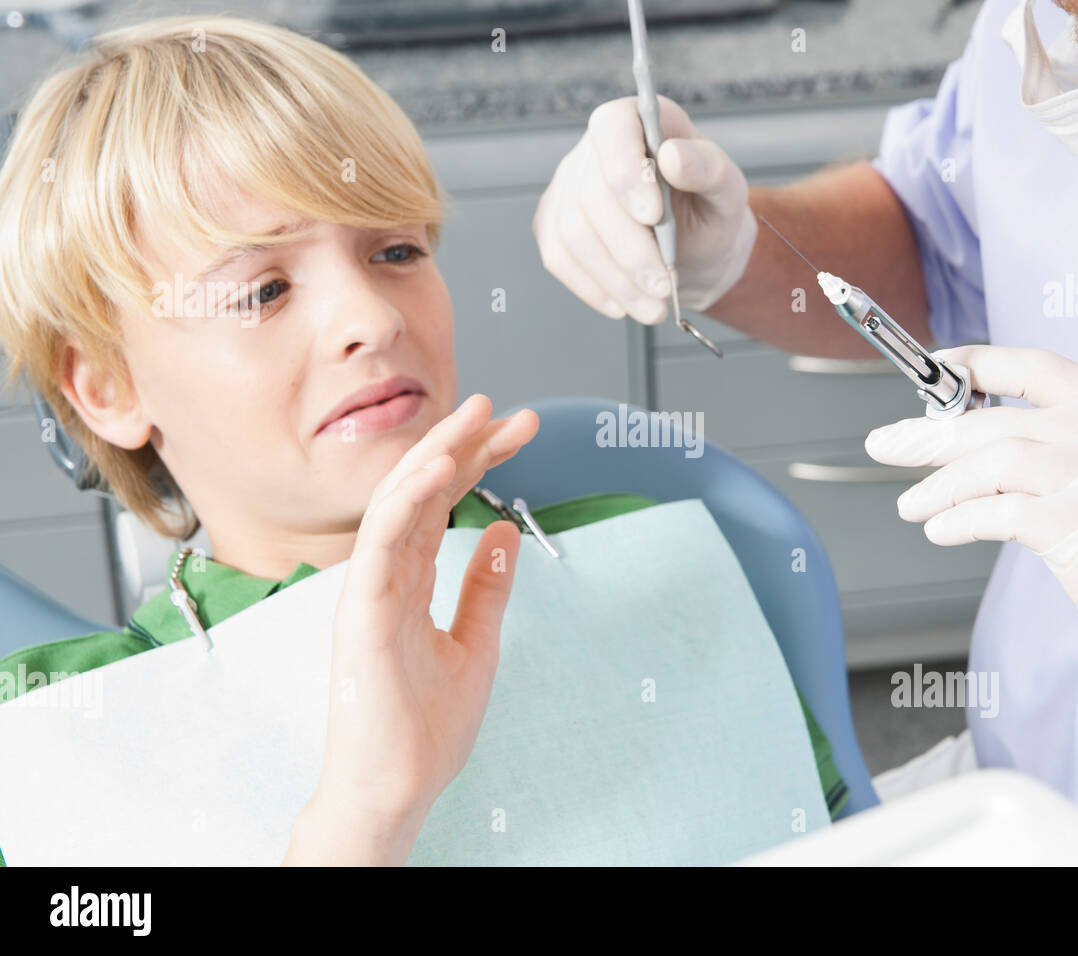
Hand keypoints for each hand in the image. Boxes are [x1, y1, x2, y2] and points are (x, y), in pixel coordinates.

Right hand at [286, 394, 539, 863]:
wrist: (398, 786)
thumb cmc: (426, 726)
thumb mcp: (476, 643)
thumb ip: (485, 587)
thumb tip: (501, 530)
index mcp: (409, 579)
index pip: (442, 503)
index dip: (478, 461)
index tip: (519, 430)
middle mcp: (385, 574)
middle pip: (422, 492)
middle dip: (465, 445)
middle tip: (509, 410)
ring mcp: (369, 589)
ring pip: (397, 502)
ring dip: (437, 453)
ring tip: (478, 416)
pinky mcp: (361, 610)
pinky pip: (381, 539)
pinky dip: (407, 497)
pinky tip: (440, 464)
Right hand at [533, 94, 755, 321]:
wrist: (696, 253)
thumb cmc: (709, 213)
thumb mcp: (728, 191)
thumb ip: (709, 168)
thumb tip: (674, 156)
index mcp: (638, 122)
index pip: (612, 128)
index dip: (625, 171)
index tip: (652, 216)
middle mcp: (595, 150)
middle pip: (591, 195)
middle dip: (629, 249)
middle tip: (663, 286)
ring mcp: (568, 187)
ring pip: (574, 233)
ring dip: (615, 279)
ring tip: (652, 307)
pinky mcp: (555, 226)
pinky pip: (560, 257)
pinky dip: (593, 288)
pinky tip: (623, 304)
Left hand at [865, 345, 1077, 759]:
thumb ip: (1071, 456)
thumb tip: (980, 450)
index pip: (1040, 368)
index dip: (979, 364)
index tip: (935, 370)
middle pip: (998, 418)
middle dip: (929, 432)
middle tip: (885, 444)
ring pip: (989, 460)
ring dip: (937, 484)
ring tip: (909, 506)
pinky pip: (995, 510)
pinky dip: (957, 518)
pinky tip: (939, 530)